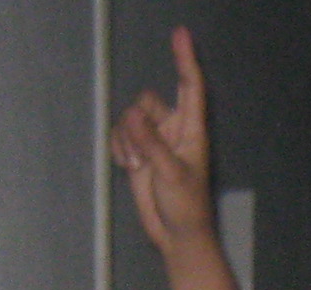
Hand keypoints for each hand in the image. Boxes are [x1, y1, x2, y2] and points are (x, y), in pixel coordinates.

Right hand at [109, 26, 213, 250]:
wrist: (175, 235)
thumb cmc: (186, 207)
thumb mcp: (172, 174)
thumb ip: (152, 144)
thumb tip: (132, 115)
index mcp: (191, 130)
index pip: (190, 86)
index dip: (185, 59)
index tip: (180, 33)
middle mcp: (173, 129)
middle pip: (147, 101)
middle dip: (137, 121)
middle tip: (141, 152)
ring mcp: (153, 141)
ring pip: (129, 118)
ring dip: (126, 139)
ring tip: (136, 165)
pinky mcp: (137, 153)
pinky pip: (119, 134)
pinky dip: (118, 147)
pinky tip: (127, 166)